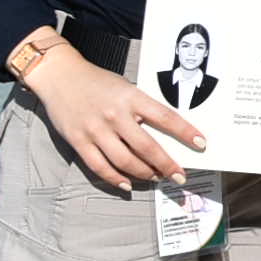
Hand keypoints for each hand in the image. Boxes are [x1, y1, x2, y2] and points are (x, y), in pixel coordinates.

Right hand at [24, 48, 204, 188]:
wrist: (60, 75)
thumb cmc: (97, 82)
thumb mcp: (125, 87)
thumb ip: (141, 107)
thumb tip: (165, 132)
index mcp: (131, 98)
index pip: (166, 117)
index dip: (185, 132)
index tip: (201, 144)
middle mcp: (115, 115)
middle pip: (147, 146)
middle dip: (166, 164)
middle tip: (179, 175)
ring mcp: (96, 130)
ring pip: (125, 161)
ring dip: (144, 173)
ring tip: (155, 177)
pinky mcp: (78, 141)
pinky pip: (100, 166)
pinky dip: (115, 178)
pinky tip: (127, 184)